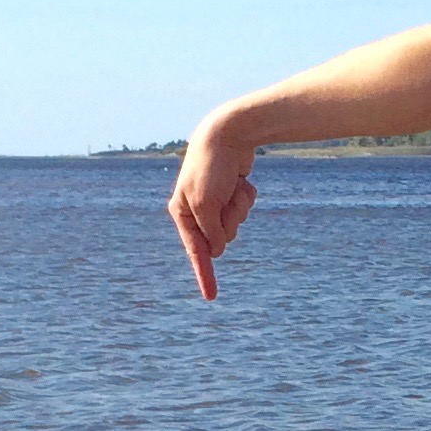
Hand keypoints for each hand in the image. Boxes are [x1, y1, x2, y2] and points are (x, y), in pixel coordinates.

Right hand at [167, 113, 258, 300]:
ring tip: (233, 185)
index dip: (204, 275)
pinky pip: (246, 207)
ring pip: (237, 223)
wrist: (228, 133)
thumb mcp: (206, 204)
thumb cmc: (211, 167)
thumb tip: (218, 251)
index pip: (195, 251)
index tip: (212, 297)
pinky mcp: (232, 192)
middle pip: (222, 237)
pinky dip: (247, 196)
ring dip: (240, 206)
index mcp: (182, 212)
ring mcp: (216, 201)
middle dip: (230, 220)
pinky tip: (242, 180)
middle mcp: (197, 209)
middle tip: (225, 198)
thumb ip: (211, 233)